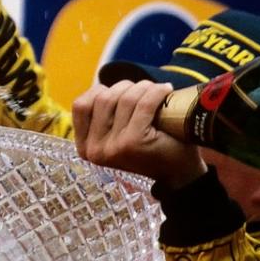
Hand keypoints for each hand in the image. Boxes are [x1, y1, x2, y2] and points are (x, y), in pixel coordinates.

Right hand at [72, 81, 206, 188]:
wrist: (178, 175)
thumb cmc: (149, 148)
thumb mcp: (116, 134)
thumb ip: (103, 116)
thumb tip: (103, 85)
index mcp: (86, 148)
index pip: (80, 106)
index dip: (99, 91)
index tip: (119, 92)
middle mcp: (95, 150)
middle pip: (103, 98)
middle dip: (126, 87)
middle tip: (145, 90)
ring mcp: (113, 147)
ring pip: (124, 98)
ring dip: (143, 88)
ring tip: (157, 91)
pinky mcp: (133, 141)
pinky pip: (143, 104)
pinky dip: (156, 92)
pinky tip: (166, 91)